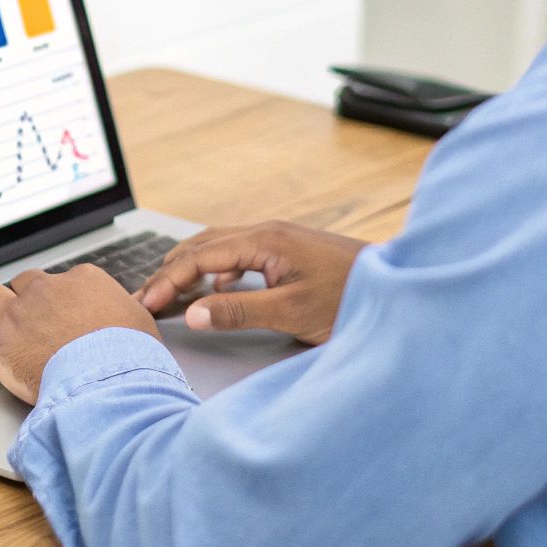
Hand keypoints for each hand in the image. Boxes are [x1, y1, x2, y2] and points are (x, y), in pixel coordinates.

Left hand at [0, 265, 160, 404]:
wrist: (112, 381)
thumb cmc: (132, 357)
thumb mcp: (139, 322)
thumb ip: (121, 311)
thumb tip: (121, 315)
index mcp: (80, 280)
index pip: (59, 281)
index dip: (57, 300)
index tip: (58, 315)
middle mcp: (45, 291)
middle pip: (22, 284)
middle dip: (23, 300)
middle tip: (28, 322)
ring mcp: (17, 316)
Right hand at [135, 222, 367, 345]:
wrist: (401, 291)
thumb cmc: (353, 299)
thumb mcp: (292, 311)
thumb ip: (239, 312)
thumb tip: (193, 314)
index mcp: (264, 240)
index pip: (199, 256)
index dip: (167, 280)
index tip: (145, 302)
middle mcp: (267, 232)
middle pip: (202, 245)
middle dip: (170, 271)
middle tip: (146, 299)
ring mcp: (278, 240)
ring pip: (218, 248)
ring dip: (190, 270)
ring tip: (169, 294)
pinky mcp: (287, 252)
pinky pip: (238, 256)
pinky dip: (215, 273)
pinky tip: (216, 293)